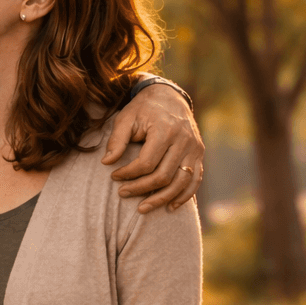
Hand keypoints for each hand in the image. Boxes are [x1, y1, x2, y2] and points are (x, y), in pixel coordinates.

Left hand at [103, 83, 203, 211]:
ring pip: (181, 182)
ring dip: (161, 199)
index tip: (113, 176)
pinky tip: (170, 207)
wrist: (169, 96)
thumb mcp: (125, 118)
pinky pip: (195, 180)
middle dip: (141, 189)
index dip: (128, 174)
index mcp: (165, 130)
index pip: (146, 163)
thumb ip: (116, 140)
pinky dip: (184, 196)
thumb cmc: (143, 108)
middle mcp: (184, 140)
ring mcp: (194, 148)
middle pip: (163, 176)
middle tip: (122, 193)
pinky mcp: (199, 154)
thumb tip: (106, 162)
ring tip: (142, 208)